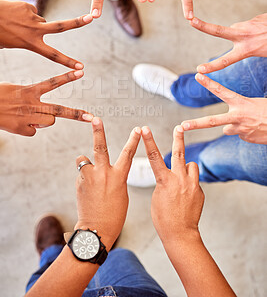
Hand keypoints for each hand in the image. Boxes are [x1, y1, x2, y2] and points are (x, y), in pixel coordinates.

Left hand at [0, 0, 91, 68]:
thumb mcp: (9, 44)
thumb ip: (25, 40)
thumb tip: (34, 32)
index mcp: (29, 42)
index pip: (52, 55)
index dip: (68, 62)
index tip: (80, 68)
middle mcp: (34, 29)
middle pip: (60, 26)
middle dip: (77, 22)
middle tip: (92, 17)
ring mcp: (31, 16)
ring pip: (40, 21)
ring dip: (32, 24)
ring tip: (16, 24)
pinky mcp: (27, 6)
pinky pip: (32, 12)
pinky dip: (25, 15)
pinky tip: (14, 15)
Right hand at [0, 70, 92, 135]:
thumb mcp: (16, 90)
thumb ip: (33, 98)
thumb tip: (47, 114)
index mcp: (29, 91)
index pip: (52, 83)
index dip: (67, 77)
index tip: (81, 72)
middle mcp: (31, 104)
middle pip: (59, 110)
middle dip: (76, 114)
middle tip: (91, 117)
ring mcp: (27, 118)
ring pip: (49, 121)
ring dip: (43, 120)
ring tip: (29, 115)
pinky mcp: (22, 130)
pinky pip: (34, 131)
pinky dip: (28, 129)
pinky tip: (18, 123)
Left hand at [75, 117, 140, 249]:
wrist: (96, 229)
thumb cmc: (114, 213)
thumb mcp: (121, 192)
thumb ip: (114, 176)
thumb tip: (101, 167)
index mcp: (119, 176)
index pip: (128, 153)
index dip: (134, 140)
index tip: (137, 129)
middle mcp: (104, 173)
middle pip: (100, 147)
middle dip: (98, 131)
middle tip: (95, 118)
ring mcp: (90, 177)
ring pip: (84, 159)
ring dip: (86, 164)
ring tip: (90, 178)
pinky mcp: (79, 182)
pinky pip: (82, 173)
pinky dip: (84, 177)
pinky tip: (87, 191)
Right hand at [142, 125, 203, 242]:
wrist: (180, 233)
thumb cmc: (163, 218)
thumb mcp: (157, 196)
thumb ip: (164, 181)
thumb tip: (172, 174)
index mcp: (164, 180)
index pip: (154, 156)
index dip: (148, 141)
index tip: (145, 129)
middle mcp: (179, 179)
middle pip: (179, 152)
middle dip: (178, 138)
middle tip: (179, 127)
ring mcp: (192, 184)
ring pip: (191, 165)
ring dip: (186, 167)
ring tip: (182, 178)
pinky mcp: (200, 190)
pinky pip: (195, 180)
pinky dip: (190, 183)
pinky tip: (186, 197)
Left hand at [182, 74, 266, 143]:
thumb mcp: (257, 104)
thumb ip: (239, 113)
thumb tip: (227, 128)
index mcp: (242, 103)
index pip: (221, 91)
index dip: (209, 83)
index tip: (197, 76)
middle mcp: (238, 117)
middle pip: (212, 121)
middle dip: (195, 124)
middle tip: (181, 126)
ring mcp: (240, 130)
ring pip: (228, 128)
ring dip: (235, 126)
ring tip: (251, 121)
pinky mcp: (245, 139)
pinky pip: (240, 134)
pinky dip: (245, 131)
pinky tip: (257, 128)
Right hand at [190, 15, 266, 72]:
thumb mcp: (265, 53)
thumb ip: (249, 46)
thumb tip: (238, 35)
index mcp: (248, 49)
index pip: (226, 60)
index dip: (212, 67)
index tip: (199, 70)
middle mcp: (245, 35)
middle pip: (218, 31)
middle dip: (203, 26)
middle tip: (191, 20)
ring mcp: (250, 24)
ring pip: (238, 30)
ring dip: (243, 34)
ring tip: (260, 38)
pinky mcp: (256, 18)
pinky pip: (249, 26)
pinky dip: (253, 30)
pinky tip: (264, 32)